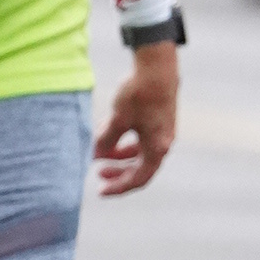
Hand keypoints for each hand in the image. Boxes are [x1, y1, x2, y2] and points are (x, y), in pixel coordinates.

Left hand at [93, 41, 178, 197]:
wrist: (158, 68)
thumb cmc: (139, 94)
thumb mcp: (117, 120)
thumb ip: (106, 140)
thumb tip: (96, 155)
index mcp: (156, 148)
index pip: (138, 178)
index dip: (118, 187)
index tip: (100, 191)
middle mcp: (164, 143)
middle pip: (140, 168)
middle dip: (119, 173)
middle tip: (99, 174)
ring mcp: (163, 132)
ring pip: (140, 152)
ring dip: (120, 155)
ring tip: (100, 151)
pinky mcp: (160, 120)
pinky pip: (142, 138)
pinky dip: (126, 141)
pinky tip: (110, 133)